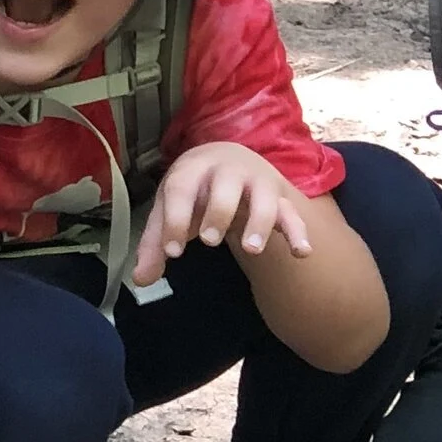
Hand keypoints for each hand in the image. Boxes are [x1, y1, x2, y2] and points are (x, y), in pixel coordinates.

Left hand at [131, 141, 312, 287]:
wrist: (230, 161)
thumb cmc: (195, 191)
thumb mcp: (171, 211)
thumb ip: (156, 244)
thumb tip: (141, 280)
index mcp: (193, 169)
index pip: (181, 189)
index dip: (175, 219)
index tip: (171, 252)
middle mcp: (227, 171)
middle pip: (225, 187)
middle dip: (218, 212)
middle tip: (209, 241)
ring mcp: (257, 183)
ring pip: (263, 198)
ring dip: (259, 222)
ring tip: (251, 250)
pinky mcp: (279, 199)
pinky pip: (292, 214)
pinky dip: (298, 232)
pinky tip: (301, 253)